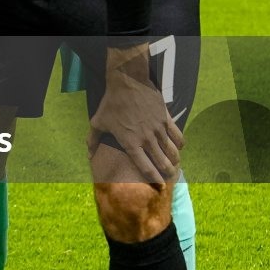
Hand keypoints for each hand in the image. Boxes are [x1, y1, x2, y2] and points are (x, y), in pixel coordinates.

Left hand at [88, 45, 183, 182]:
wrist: (128, 83)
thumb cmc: (111, 104)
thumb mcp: (98, 122)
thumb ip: (93, 140)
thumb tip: (89, 155)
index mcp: (130, 143)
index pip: (145, 167)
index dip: (153, 179)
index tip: (159, 187)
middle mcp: (147, 139)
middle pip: (162, 163)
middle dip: (168, 173)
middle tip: (170, 178)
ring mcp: (158, 130)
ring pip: (172, 152)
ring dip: (175, 161)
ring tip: (175, 166)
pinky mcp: (167, 120)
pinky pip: (178, 137)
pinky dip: (180, 145)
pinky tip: (179, 148)